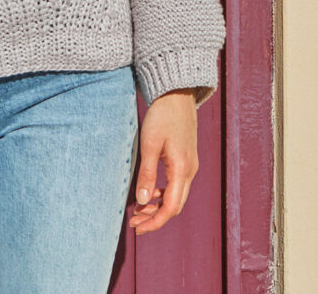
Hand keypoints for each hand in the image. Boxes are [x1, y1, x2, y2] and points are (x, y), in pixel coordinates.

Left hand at [129, 87, 198, 235]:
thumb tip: (142, 201)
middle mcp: (189, 171)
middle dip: (155, 217)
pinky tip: (148, 191)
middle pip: (174, 205)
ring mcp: (189, 165)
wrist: (177, 95)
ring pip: (176, 196)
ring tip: (138, 210)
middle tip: (134, 222)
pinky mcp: (185, 159)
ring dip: (158, 206)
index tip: (137, 228)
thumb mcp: (150, 143)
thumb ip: (146, 173)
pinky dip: (162, 193)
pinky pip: (176, 185)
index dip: (154, 221)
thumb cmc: (162, 116)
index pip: (170, 208)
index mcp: (181, 169)